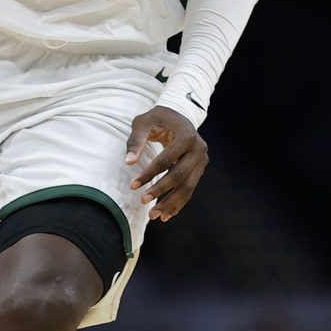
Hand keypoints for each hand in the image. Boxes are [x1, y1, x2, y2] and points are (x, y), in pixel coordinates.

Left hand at [125, 107, 206, 221]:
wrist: (179, 115)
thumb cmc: (158, 119)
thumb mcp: (144, 122)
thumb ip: (136, 141)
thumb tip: (129, 162)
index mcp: (187, 136)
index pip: (166, 159)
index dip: (149, 173)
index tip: (133, 185)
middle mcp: (199, 149)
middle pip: (180, 175)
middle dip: (161, 190)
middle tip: (143, 200)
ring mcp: (202, 160)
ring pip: (188, 186)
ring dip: (171, 203)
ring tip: (154, 215)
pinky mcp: (200, 169)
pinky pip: (190, 189)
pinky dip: (178, 203)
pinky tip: (166, 215)